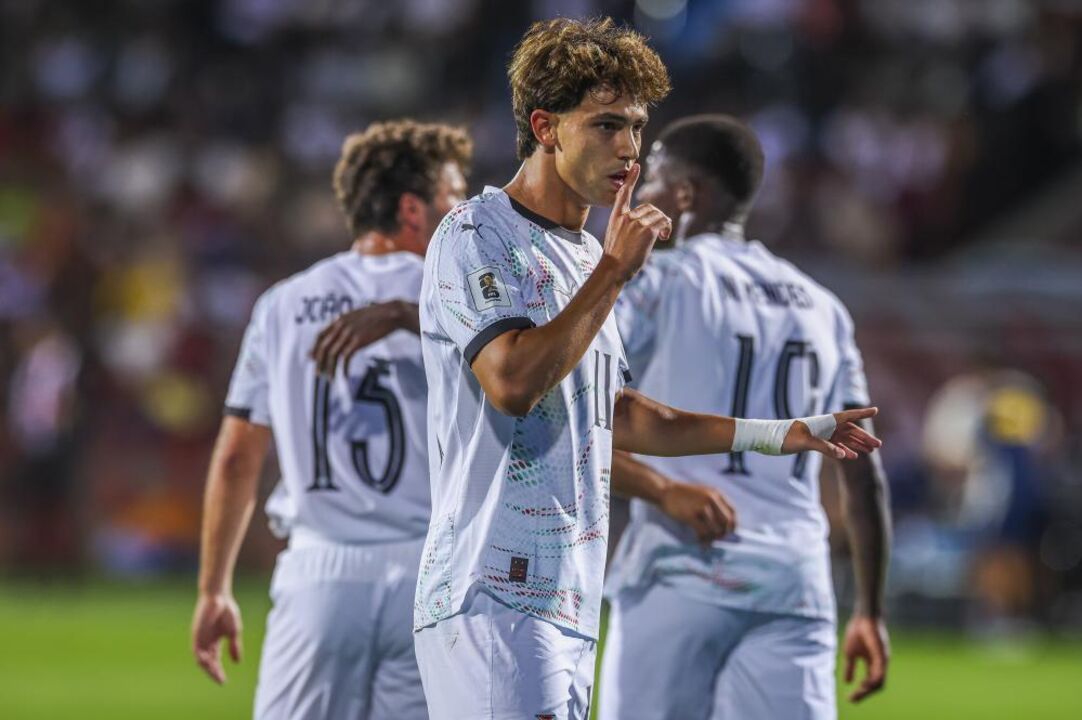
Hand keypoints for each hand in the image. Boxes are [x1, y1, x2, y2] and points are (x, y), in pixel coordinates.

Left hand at [191, 592, 242, 683]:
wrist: (219, 597)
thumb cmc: (226, 611)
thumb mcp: (233, 632)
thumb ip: (234, 647)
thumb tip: (237, 662)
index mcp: (214, 642)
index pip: (215, 660)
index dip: (219, 671)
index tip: (224, 682)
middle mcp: (206, 642)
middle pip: (208, 662)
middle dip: (214, 672)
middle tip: (221, 680)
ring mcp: (200, 639)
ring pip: (201, 659)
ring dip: (207, 667)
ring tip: (215, 674)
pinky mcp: (196, 634)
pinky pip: (196, 650)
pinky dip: (201, 658)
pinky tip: (207, 663)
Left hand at [310, 301, 417, 376]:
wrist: (392, 314)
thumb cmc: (377, 315)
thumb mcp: (357, 316)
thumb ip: (346, 323)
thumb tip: (339, 332)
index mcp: (339, 319)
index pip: (320, 335)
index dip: (315, 348)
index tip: (312, 359)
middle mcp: (341, 326)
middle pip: (323, 347)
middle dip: (319, 362)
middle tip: (318, 373)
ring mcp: (349, 333)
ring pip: (332, 354)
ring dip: (330, 368)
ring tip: (330, 378)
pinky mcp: (358, 341)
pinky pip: (346, 358)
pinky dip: (343, 369)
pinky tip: (345, 375)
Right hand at [603, 163, 671, 278]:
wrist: (613, 269)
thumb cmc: (615, 257)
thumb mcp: (616, 236)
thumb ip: (628, 226)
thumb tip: (648, 226)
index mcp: (617, 217)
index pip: (623, 193)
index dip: (630, 179)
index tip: (636, 166)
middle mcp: (626, 217)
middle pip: (649, 208)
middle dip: (656, 218)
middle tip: (658, 232)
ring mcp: (636, 223)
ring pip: (658, 215)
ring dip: (663, 224)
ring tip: (661, 236)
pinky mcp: (646, 231)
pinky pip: (664, 223)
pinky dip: (667, 229)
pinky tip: (663, 238)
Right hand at [659, 480, 736, 544]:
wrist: (666, 491)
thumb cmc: (684, 495)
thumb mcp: (703, 493)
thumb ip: (714, 505)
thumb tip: (724, 526)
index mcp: (716, 494)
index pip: (733, 512)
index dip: (733, 525)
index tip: (728, 533)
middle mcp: (712, 499)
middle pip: (726, 523)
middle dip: (723, 534)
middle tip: (716, 539)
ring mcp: (702, 507)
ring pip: (715, 530)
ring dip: (712, 539)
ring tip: (706, 542)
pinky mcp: (691, 515)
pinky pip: (703, 533)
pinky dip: (704, 541)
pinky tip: (700, 543)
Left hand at [782, 407, 881, 458]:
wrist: (769, 439)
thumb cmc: (784, 437)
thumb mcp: (804, 442)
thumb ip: (824, 447)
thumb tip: (844, 455)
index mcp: (823, 422)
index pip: (846, 416)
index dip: (861, 413)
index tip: (875, 410)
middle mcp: (824, 427)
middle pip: (849, 430)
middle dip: (864, 436)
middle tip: (878, 445)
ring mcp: (820, 434)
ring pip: (843, 438)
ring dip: (857, 444)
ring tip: (870, 451)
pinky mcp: (815, 442)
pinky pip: (834, 446)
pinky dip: (844, 450)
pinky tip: (852, 456)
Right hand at [843, 615, 889, 701]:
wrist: (863, 617)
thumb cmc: (857, 632)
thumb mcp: (850, 653)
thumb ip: (850, 668)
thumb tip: (847, 682)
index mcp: (873, 663)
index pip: (870, 682)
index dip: (861, 691)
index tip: (850, 698)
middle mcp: (880, 664)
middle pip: (876, 685)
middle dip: (864, 694)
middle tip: (853, 699)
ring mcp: (882, 660)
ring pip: (879, 682)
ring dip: (868, 690)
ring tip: (858, 692)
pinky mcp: (882, 655)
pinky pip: (880, 672)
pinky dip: (873, 680)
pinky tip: (865, 684)